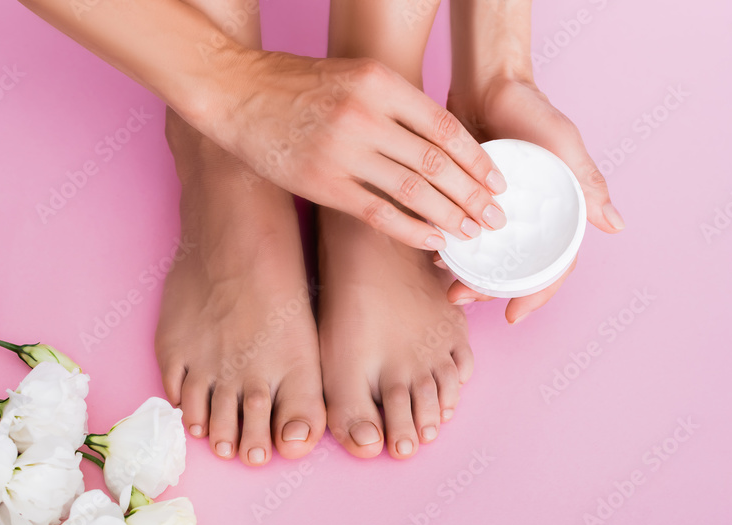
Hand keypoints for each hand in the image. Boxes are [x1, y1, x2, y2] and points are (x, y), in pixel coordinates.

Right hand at [198, 52, 507, 250]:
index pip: (445, 126)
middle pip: (436, 162)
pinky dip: (411, 229)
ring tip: (473, 234)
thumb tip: (438, 143)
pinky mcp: (322, 183)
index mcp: (379, 82)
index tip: (497, 181)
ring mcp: (343, 151)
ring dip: (449, 216)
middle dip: (473, 195)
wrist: (234, 90)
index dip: (477, 159)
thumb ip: (393, 104)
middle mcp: (365, 115)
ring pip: (413, 190)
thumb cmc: (294, 83)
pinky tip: (433, 241)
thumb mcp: (352, 75)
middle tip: (496, 217)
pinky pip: (378, 213)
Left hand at [443, 77, 624, 322]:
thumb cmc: (533, 109)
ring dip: (467, 274)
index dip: (537, 294)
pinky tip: (434, 251)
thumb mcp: (564, 144)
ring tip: (447, 282)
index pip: (552, 266)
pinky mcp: (467, 199)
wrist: (489, 81)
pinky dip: (450, 246)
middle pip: (512, 268)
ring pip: (484, 256)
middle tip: (463, 297)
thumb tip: (615, 226)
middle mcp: (526, 218)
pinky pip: (460, 232)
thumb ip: (588, 182)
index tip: (514, 314)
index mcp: (556, 213)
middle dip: (489, 289)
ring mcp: (495, 211)